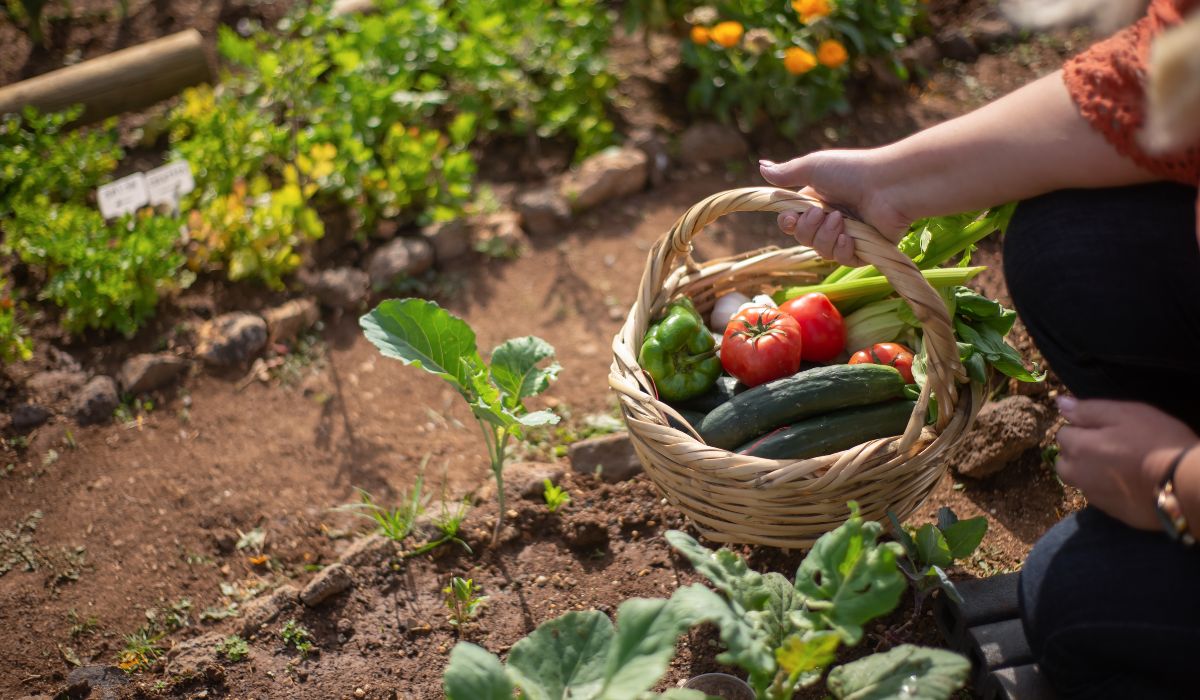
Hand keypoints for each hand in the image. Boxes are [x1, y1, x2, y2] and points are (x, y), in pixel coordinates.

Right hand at [758, 149, 912, 266]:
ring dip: (826, 237)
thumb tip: (761, 166)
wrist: (889, 185)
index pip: (792, 222)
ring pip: (821, 251)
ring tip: (841, 220)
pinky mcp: (865, 250)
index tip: (790, 218)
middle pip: (803, 238)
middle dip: (808, 229)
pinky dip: (842, 250)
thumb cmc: (852, 171)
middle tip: (821, 214)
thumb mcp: (813, 167)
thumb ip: (786, 173)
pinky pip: (843, 260)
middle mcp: (831, 219)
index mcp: (818, 201)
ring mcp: (848, 235)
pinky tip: (849, 238)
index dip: (788, 223)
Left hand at [1055, 396, 1198, 529]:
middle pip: (1064, 462)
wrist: (1185, 484)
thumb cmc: (1157, 441)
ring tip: (1116, 465)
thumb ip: (1089, 410)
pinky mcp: (1113, 513)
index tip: (1102, 428)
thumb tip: (1060, 402)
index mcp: (1079, 448)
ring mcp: (1095, 497)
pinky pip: (1099, 497)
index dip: (1080, 428)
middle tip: (1106, 447)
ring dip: (1088, 472)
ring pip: (1079, 482)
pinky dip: (1106, 489)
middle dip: (1076, 453)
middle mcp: (1079, 475)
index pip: (1062, 434)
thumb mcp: (1125, 414)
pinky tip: (1127, 483)